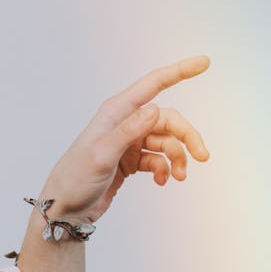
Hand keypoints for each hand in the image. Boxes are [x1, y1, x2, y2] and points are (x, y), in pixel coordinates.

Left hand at [38, 55, 210, 224]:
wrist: (66, 208)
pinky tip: (161, 181)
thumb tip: (155, 109)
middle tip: (203, 157)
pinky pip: (157, 159)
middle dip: (187, 137)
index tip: (205, 62)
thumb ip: (128, 131)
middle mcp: (125, 122)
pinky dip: (163, 170)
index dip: (180, 71)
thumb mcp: (102, 154)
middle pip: (168, 120)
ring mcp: (129, 142)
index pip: (153, 84)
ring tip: (178, 177)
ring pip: (166, 142)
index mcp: (116, 112)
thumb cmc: (75, 178)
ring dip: (177, 159)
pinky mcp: (131, 161)